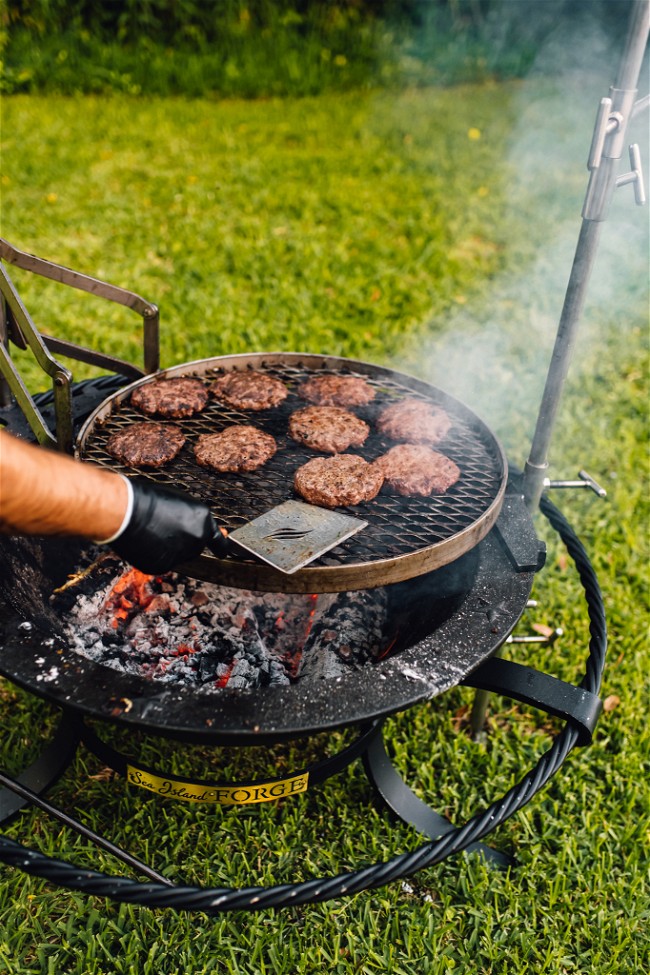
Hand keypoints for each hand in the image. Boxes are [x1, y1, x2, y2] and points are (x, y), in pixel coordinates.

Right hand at [109, 479, 228, 574]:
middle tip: (164, 529)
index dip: (221, 547)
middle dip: (184, 542)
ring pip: (178, 556)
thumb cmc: (148, 499)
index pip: (219, 541)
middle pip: (195, 548)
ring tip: (151, 533)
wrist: (126, 511)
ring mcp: (181, 555)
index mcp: (203, 521)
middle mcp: (197, 540)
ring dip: (169, 549)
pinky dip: (154, 556)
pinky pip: (162, 562)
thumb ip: (192, 518)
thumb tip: (199, 528)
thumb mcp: (179, 502)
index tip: (223, 553)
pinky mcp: (163, 565)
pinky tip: (144, 543)